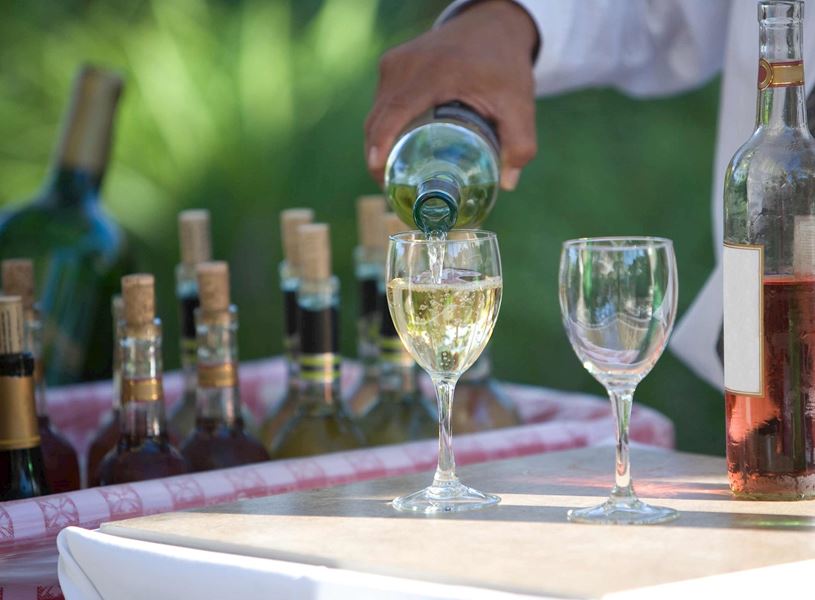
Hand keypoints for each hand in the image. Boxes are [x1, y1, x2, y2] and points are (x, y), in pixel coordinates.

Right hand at [365, 0, 537, 190]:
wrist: (490, 24)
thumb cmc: (503, 65)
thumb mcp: (518, 102)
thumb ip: (520, 142)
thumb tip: (508, 183)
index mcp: (437, 71)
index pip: (397, 110)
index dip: (382, 142)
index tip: (379, 171)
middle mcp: (409, 64)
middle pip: (380, 117)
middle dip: (378, 156)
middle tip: (392, 188)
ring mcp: (396, 62)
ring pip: (376, 112)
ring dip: (378, 144)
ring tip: (392, 174)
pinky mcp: (391, 64)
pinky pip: (381, 103)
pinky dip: (383, 127)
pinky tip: (393, 150)